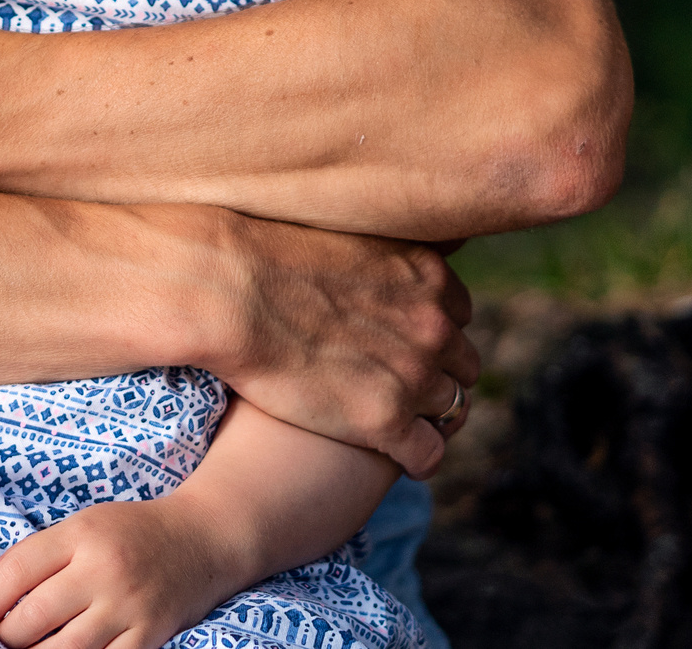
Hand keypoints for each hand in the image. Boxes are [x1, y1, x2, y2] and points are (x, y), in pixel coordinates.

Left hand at [0, 499, 240, 648]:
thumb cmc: (133, 531)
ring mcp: (128, 607)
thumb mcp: (83, 524)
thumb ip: (34, 552)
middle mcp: (104, 570)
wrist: (203, 539)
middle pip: (34, 615)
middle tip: (3, 637)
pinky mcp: (149, 635)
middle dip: (7, 635)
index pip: (16, 571)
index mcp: (82, 534)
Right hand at [210, 217, 479, 476]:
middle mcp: (432, 324)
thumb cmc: (267, 258)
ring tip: (398, 421)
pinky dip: (418, 458)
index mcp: (427, 275)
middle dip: (439, 373)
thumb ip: (380, 247)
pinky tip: (397, 455)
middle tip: (401, 383)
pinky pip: (429, 454)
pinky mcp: (384, 420)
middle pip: (463, 363)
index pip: (458, 313)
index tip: (405, 341)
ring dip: (429, 416)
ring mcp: (413, 374)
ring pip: (451, 409)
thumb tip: (390, 246)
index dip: (431, 330)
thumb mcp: (346, 233)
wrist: (228, 294)